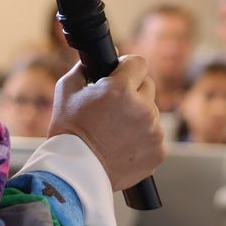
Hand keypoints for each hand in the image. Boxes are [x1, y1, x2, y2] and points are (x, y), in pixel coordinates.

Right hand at [48, 55, 165, 191]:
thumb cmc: (68, 131)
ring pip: (152, 112)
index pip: (139, 62)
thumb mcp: (67, 90)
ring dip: (139, 115)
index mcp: (120, 89)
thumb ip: (86, 67)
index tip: (121, 74)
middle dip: (134, 92)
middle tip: (115, 106)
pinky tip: (124, 144)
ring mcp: (153, 131)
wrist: (75, 171)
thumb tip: (105, 54)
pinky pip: (155, 135)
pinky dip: (143, 138)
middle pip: (148, 86)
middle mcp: (141, 108)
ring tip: (116, 129)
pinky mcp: (158, 151)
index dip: (128, 67)